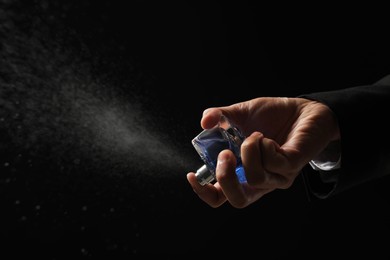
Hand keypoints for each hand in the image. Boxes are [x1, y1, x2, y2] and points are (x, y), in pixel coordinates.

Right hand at [187, 97, 339, 207]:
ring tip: (255, 135)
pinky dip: (263, 144)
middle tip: (226, 153)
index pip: (220, 197)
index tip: (191, 175)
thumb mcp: (240, 114)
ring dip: (249, 151)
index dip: (203, 192)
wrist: (302, 109)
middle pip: (238, 200)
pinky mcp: (292, 166)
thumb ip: (219, 117)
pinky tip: (267, 137)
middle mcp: (259, 181)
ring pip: (255, 178)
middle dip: (225, 177)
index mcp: (241, 173)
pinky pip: (273, 162)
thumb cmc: (271, 115)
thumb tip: (204, 122)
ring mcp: (277, 177)